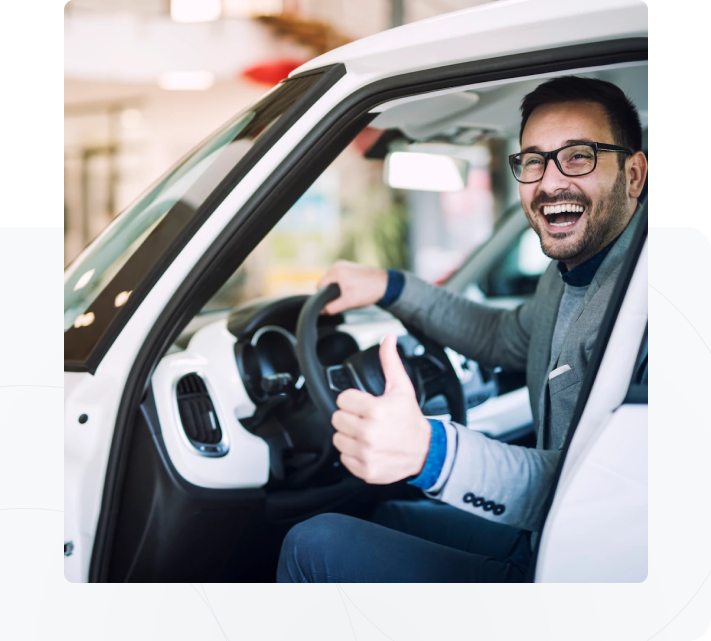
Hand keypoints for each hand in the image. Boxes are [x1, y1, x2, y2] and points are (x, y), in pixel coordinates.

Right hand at [316, 260, 388, 314]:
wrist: (386, 284)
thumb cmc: (368, 291)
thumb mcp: (348, 302)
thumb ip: (332, 307)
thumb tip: (322, 310)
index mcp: (336, 270)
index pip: (320, 286)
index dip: (324, 298)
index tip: (332, 303)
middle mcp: (339, 265)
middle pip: (327, 283)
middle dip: (333, 294)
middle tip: (345, 299)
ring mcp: (346, 265)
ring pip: (335, 282)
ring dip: (340, 290)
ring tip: (352, 294)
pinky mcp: (352, 267)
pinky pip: (342, 278)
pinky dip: (346, 286)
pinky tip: (355, 290)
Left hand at [332, 334, 431, 483]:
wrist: (425, 451)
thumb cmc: (410, 419)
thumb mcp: (402, 388)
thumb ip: (390, 362)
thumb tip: (388, 339)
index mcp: (376, 410)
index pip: (343, 399)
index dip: (353, 400)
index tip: (364, 404)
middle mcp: (369, 433)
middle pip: (337, 419)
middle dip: (350, 417)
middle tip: (365, 419)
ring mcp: (366, 453)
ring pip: (338, 438)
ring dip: (349, 435)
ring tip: (366, 433)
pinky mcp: (364, 469)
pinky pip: (343, 457)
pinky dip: (353, 454)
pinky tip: (368, 448)